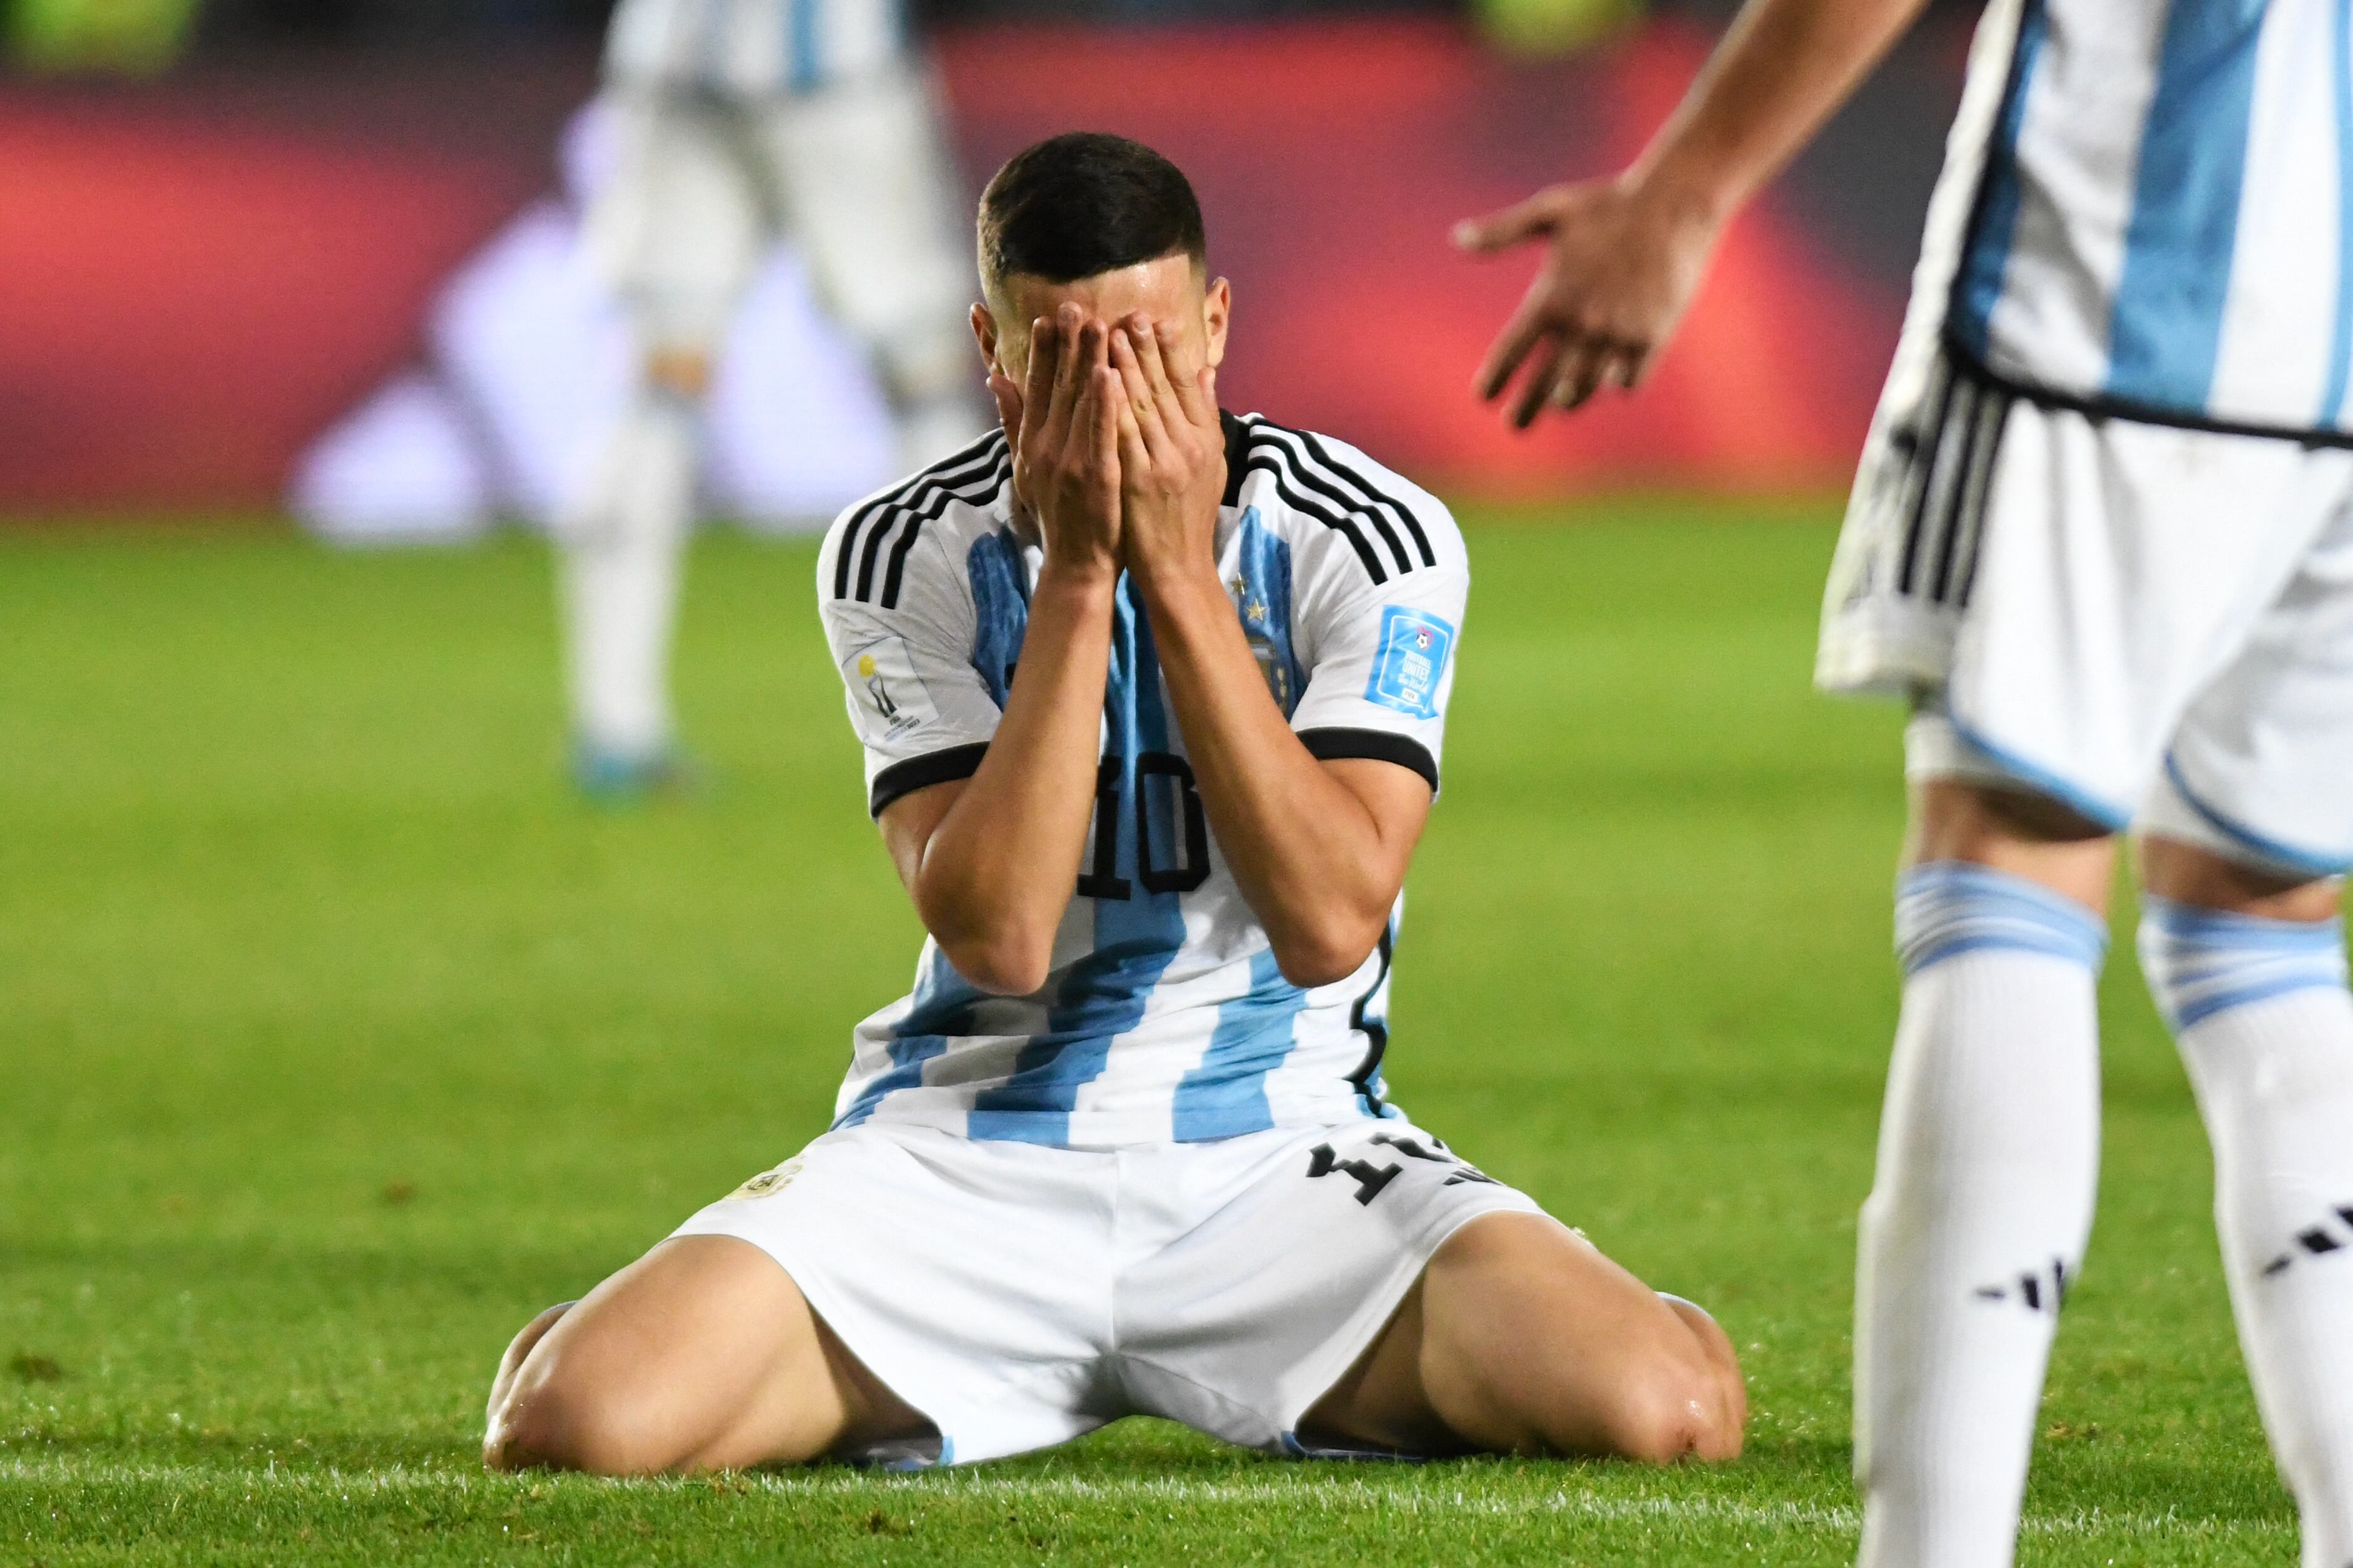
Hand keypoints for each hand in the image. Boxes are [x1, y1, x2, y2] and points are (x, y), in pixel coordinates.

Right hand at [989, 305, 1123, 579]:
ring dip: (1087, 361)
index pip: (1037, 388)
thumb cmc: (1058, 515)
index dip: (1043, 352)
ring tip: (1098, 324)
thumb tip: (995, 380)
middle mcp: (1046, 448)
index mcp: (1032, 444)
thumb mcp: (1026, 468)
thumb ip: (1013, 422)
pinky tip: (1111, 373)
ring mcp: (1071, 462)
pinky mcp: (1097, 477)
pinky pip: (1101, 432)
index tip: (1049, 317)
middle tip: (1076, 304)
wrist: (1076, 564)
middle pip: (1058, 387)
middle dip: (1067, 344)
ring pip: (1079, 403)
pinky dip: (1104, 402)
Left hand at [1106, 314, 1225, 586]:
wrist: (1179, 568)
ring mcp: (1165, 463)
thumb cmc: (1188, 516)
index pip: (1187, 385)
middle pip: (1164, 387)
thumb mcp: (1210, 465)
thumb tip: (1206, 372)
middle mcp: (1190, 446)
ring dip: (1125, 365)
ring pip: (1143, 404)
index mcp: (1205, 439)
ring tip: (1107, 331)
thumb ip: (1206, 416)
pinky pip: (1124, 435)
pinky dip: (1113, 404)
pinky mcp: (1141, 480)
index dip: (1171, 350)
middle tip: (1129, 312)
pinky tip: (1102, 378)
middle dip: (1145, 347)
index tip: (1158, 318)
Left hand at [1455, 173, 1724, 427]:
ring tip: (1561, 399)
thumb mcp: (1551, 211)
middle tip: (1514, 425)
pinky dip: (1617, 382)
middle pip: (1542, 385)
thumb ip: (1503, 231)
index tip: (1484, 396)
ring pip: (1583, 390)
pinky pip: (1626, 382)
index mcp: (1550, 297)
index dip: (1494, 379)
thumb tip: (1458, 238)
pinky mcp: (1650, 338)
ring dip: (1569, 398)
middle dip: (1525, 410)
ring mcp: (1616, 335)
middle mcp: (1580, 323)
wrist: (1675, 204)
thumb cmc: (1609, 205)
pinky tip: (1612, 375)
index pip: (1510, 353)